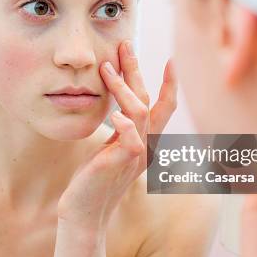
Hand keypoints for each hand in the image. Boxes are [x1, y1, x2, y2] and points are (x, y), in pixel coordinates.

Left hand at [56, 40, 176, 231]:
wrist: (84, 212)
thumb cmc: (94, 180)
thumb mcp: (110, 150)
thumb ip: (120, 132)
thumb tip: (119, 110)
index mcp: (143, 141)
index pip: (162, 108)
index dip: (169, 85)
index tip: (172, 61)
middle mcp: (144, 146)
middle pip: (149, 100)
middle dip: (137, 70)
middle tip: (125, 45)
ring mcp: (134, 155)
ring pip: (139, 113)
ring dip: (123, 87)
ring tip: (106, 67)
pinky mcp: (120, 164)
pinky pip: (131, 140)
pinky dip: (124, 125)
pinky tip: (113, 116)